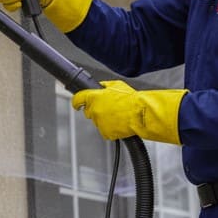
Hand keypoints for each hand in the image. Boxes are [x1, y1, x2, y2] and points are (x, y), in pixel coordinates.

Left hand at [71, 80, 187, 144]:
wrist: (141, 114)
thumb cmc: (131, 99)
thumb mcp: (116, 85)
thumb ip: (104, 86)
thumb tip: (99, 87)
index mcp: (94, 97)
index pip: (77, 99)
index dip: (76, 102)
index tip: (76, 104)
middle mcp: (94, 110)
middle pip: (88, 111)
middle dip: (95, 109)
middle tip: (109, 107)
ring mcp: (99, 123)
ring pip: (98, 121)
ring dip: (104, 118)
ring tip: (119, 114)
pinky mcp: (106, 133)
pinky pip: (105, 130)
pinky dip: (110, 128)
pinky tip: (120, 122)